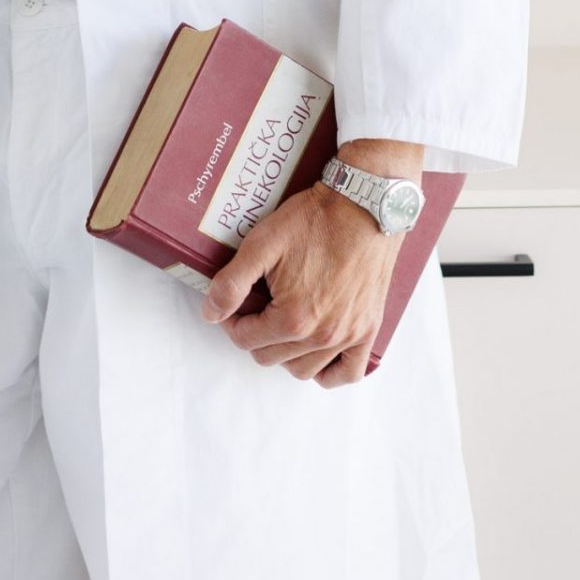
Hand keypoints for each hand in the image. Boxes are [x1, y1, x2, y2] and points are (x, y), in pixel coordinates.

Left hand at [199, 184, 402, 388]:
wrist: (362, 205)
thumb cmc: (314, 221)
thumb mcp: (261, 244)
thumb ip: (232, 283)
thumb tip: (211, 314)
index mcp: (292, 319)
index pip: (245, 340)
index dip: (232, 321)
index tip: (235, 304)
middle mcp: (321, 336)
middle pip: (270, 357)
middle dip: (256, 335)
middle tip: (258, 307)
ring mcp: (348, 336)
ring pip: (302, 370)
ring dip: (285, 352)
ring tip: (283, 322)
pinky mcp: (368, 330)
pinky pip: (347, 373)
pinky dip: (328, 371)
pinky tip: (316, 351)